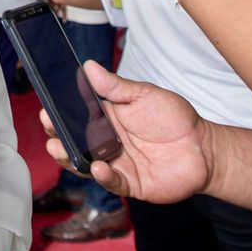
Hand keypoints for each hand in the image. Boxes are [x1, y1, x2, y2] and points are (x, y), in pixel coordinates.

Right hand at [41, 60, 211, 204]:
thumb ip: (116, 87)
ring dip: (70, 158)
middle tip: (49, 129)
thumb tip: (89, 67)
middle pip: (74, 141)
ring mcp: (116, 163)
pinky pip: (111, 182)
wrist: (204, 148)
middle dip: (57, 136)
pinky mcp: (130, 183)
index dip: (60, 114)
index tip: (47, 108)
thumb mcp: (144, 95)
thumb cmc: (175, 119)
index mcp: (108, 119)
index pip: (77, 116)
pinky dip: (102, 176)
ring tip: (59, 148)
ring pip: (85, 164)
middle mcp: (107, 142)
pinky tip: (97, 167)